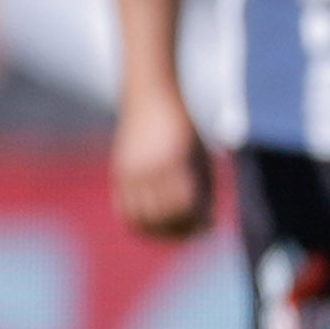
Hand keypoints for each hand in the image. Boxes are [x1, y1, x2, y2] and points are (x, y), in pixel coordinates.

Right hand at [111, 90, 214, 241]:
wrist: (149, 97)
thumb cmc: (183, 127)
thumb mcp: (199, 155)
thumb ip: (202, 188)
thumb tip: (204, 222)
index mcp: (175, 162)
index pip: (185, 207)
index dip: (199, 221)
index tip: (210, 225)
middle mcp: (149, 169)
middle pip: (163, 217)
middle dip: (182, 230)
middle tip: (195, 230)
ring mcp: (130, 173)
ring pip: (141, 219)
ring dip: (159, 231)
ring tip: (176, 229)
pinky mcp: (119, 174)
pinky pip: (125, 210)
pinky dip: (140, 222)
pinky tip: (155, 220)